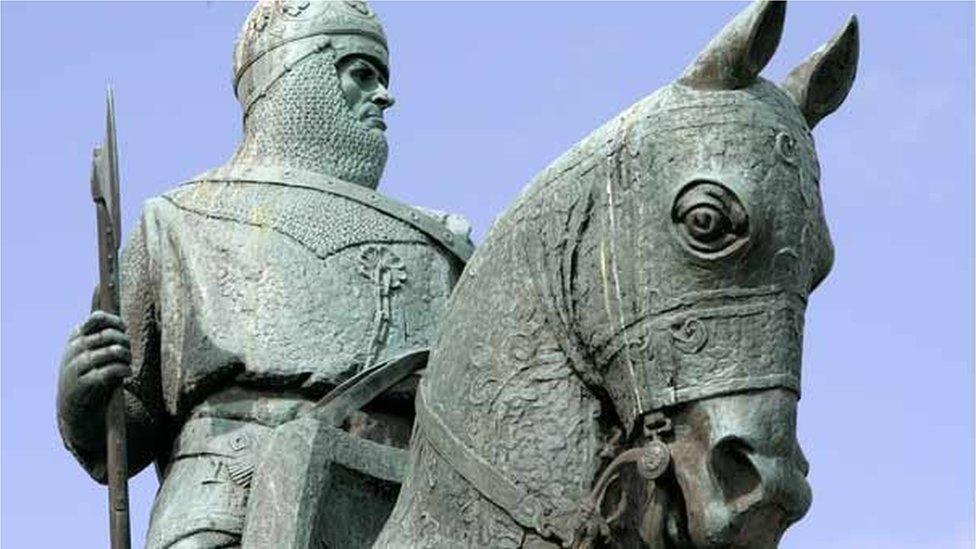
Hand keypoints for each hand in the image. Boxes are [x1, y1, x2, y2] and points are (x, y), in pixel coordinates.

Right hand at [57, 310, 131, 449]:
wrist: (74, 406)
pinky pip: (109, 370)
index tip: (124, 331)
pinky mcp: (82, 383)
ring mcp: (76, 366)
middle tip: (128, 352)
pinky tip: (128, 372)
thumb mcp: (92, 351)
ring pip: (111, 351)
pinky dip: (123, 370)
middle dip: (124, 342)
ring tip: (128, 363)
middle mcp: (74, 348)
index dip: (116, 322)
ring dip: (126, 357)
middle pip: (108, 335)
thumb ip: (103, 337)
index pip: (97, 318)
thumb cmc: (90, 373)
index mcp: (76, 336)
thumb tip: (122, 323)